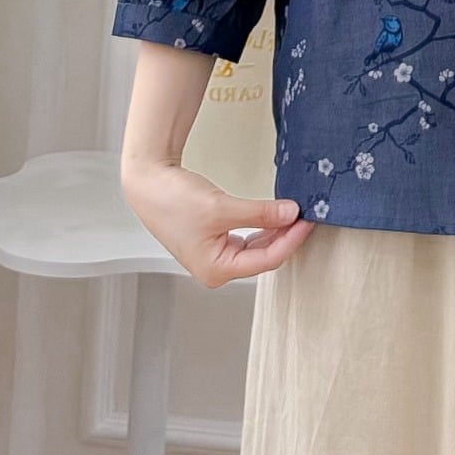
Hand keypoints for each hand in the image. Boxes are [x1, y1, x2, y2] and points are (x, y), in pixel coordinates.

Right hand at [121, 157, 313, 285]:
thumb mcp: (222, 207)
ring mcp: (215, 256)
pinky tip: (276, 216)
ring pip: (256, 247)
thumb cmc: (173, 200)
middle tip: (306, 215)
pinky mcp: (214, 241)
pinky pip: (247, 239)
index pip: (266, 260)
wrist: (147, 183)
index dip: (290, 240)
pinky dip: (262, 227)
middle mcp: (216, 269)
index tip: (307, 221)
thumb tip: (291, 213)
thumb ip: (260, 213)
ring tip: (295, 214)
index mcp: (216, 270)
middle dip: (286, 236)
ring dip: (276, 231)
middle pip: (263, 256)